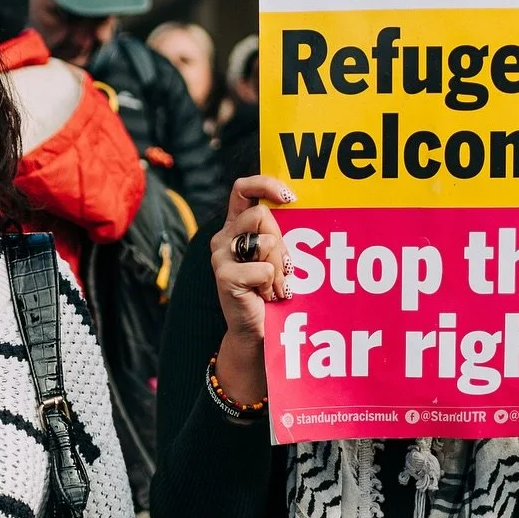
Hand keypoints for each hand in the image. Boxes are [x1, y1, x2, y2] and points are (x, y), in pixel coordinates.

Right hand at [211, 174, 295, 405]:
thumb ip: (280, 231)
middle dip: (283, 241)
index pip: (242, 189)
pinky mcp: (225, 277)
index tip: (289, 197)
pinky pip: (264, 268)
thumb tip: (297, 205)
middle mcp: (224, 237)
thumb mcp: (279, 255)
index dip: (264, 184)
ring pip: (266, 240)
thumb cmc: (274, 292)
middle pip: (262, 215)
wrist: (259, 334)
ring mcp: (221, 256)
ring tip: (276, 287)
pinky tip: (269, 297)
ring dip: (281, 267)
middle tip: (284, 268)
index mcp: (236, 227)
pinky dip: (275, 285)